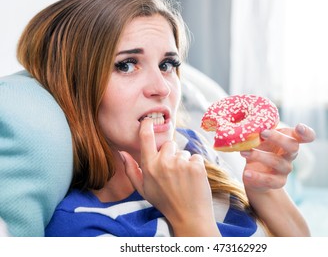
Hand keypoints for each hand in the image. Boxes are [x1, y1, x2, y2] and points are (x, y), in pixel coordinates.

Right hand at [121, 118, 219, 235]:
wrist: (189, 216)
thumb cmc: (164, 202)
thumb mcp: (143, 189)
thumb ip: (131, 170)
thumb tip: (121, 152)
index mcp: (149, 167)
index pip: (146, 138)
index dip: (147, 126)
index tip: (149, 120)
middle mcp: (164, 163)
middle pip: (168, 144)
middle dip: (171, 154)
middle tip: (172, 173)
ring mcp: (181, 164)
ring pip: (183, 152)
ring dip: (184, 162)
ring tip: (183, 180)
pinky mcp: (196, 166)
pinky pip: (196, 157)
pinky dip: (196, 166)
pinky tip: (193, 180)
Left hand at [240, 123, 315, 192]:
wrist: (254, 175)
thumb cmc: (260, 149)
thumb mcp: (261, 138)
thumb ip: (260, 130)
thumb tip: (249, 124)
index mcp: (289, 140)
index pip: (307, 136)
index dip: (306, 133)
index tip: (299, 127)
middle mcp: (290, 155)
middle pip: (293, 146)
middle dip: (278, 138)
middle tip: (262, 133)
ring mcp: (285, 169)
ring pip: (276, 162)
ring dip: (258, 155)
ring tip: (243, 152)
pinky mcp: (278, 182)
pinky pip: (269, 180)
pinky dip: (257, 176)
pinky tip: (247, 173)